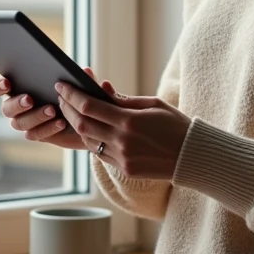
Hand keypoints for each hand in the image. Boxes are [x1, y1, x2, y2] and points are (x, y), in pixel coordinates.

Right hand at [0, 67, 112, 150]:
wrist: (85, 119)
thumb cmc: (76, 95)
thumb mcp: (80, 84)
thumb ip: (82, 78)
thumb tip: (86, 70)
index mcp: (19, 87)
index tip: (7, 83)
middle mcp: (17, 106)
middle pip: (6, 108)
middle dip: (17, 103)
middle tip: (30, 99)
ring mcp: (25, 122)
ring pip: (19, 123)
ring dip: (34, 116)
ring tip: (52, 110)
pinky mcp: (36, 134)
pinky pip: (34, 135)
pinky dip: (47, 128)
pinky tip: (61, 122)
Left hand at [55, 81, 191, 180]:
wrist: (191, 156)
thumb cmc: (174, 125)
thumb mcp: (152, 104)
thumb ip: (124, 99)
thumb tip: (102, 88)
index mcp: (129, 122)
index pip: (89, 106)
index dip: (72, 95)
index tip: (61, 85)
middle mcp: (122, 141)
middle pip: (82, 124)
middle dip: (67, 108)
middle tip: (61, 96)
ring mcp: (122, 158)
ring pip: (87, 140)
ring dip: (76, 125)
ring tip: (72, 111)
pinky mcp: (124, 169)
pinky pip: (99, 153)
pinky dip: (91, 139)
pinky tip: (89, 128)